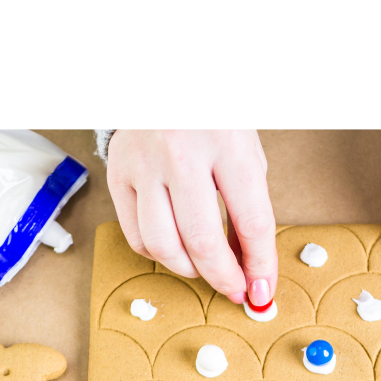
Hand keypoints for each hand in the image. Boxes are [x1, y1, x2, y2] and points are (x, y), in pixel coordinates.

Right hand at [107, 129, 277, 305]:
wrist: (164, 91)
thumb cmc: (211, 126)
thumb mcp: (244, 155)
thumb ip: (248, 210)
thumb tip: (251, 269)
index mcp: (227, 143)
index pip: (251, 221)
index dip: (260, 265)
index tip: (262, 290)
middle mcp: (181, 154)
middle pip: (202, 241)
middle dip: (223, 278)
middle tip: (235, 289)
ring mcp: (144, 165)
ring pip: (163, 246)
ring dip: (189, 270)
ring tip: (203, 267)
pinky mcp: (118, 176)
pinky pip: (137, 238)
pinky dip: (159, 256)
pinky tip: (175, 248)